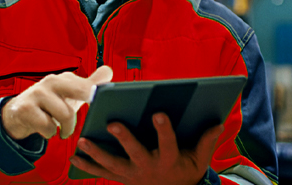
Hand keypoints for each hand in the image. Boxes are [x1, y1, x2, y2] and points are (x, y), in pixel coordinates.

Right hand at [1, 65, 112, 139]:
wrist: (18, 113)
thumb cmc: (50, 104)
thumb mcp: (70, 95)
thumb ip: (89, 85)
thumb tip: (109, 71)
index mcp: (65, 78)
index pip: (88, 84)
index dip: (97, 93)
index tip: (100, 101)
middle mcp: (52, 81)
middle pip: (80, 91)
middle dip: (90, 102)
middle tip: (86, 118)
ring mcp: (38, 93)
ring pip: (66, 114)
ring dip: (67, 128)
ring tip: (63, 131)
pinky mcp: (25, 108)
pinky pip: (48, 126)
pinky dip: (50, 133)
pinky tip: (46, 130)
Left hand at [70, 112, 223, 184]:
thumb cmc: (185, 171)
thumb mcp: (200, 159)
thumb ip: (207, 141)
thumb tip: (217, 123)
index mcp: (169, 160)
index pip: (168, 143)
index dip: (164, 129)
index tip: (159, 113)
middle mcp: (149, 168)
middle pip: (135, 153)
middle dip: (124, 138)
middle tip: (113, 123)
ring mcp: (132, 175)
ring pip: (113, 164)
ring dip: (97, 153)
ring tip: (83, 139)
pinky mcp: (121, 178)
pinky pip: (102, 173)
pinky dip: (87, 166)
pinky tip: (75, 156)